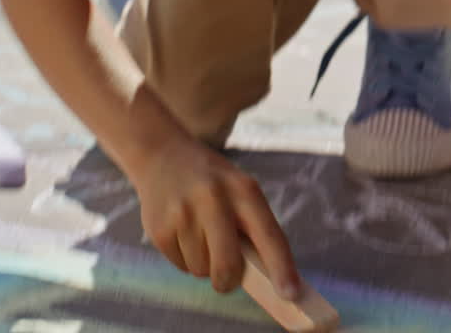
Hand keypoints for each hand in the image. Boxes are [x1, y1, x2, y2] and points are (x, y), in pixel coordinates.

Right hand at [131, 138, 300, 297]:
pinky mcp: (159, 229)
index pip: (268, 235)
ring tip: (199, 234)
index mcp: (243, 189)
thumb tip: (264, 276)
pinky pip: (181, 266)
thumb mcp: (239, 189)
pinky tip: (182, 232)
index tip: (290, 293)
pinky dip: (185, 258)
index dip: (281, 267)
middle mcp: (213, 199)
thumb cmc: (213, 182)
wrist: (162, 156)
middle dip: (229, 280)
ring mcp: (183, 214)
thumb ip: (253, 226)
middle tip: (228, 278)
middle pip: (228, 265)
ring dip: (204, 264)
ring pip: (202, 269)